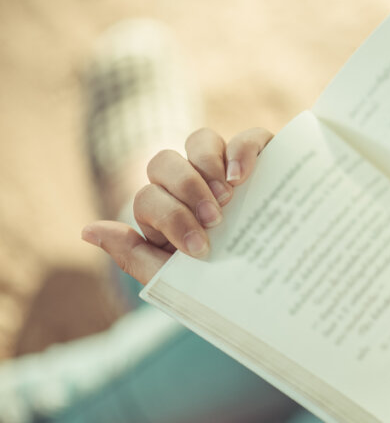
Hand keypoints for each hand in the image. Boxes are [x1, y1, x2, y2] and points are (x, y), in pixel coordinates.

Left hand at [81, 127, 273, 284]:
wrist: (267, 285)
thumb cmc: (219, 283)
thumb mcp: (175, 278)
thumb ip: (133, 255)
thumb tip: (89, 230)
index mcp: (165, 212)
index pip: (149, 198)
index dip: (171, 218)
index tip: (200, 248)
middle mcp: (189, 183)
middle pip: (163, 162)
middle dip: (186, 190)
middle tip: (214, 220)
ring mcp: (224, 168)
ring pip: (199, 139)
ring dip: (207, 167)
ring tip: (229, 197)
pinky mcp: (260, 159)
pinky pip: (247, 137)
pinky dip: (243, 151)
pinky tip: (245, 177)